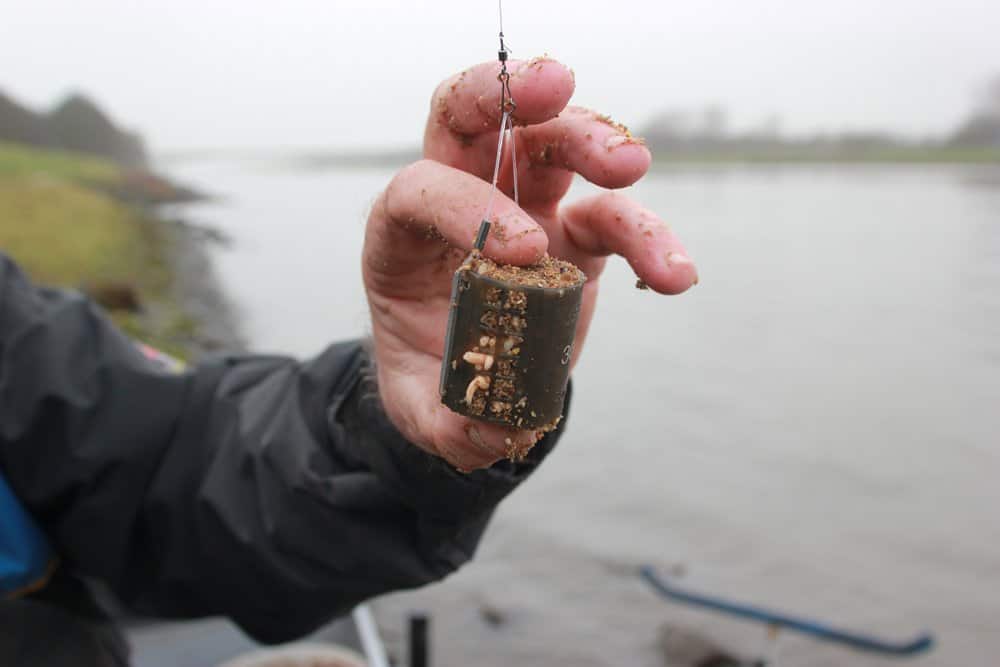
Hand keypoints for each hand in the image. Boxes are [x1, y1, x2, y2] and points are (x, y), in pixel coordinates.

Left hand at [363, 57, 697, 470]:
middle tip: (560, 85)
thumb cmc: (433, 381)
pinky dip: (647, 234)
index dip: (469, 206)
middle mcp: (462, 206)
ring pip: (551, 144)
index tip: (523, 252)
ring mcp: (521, 210)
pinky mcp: (571, 234)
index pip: (421, 188)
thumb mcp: (425, 411)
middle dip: (513, 95)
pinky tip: (675, 273)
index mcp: (404, 238)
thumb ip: (451, 421)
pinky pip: (610, 215)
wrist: (471, 382)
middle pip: (475, 123)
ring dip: (592, 138)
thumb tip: (497, 428)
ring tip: (633, 165)